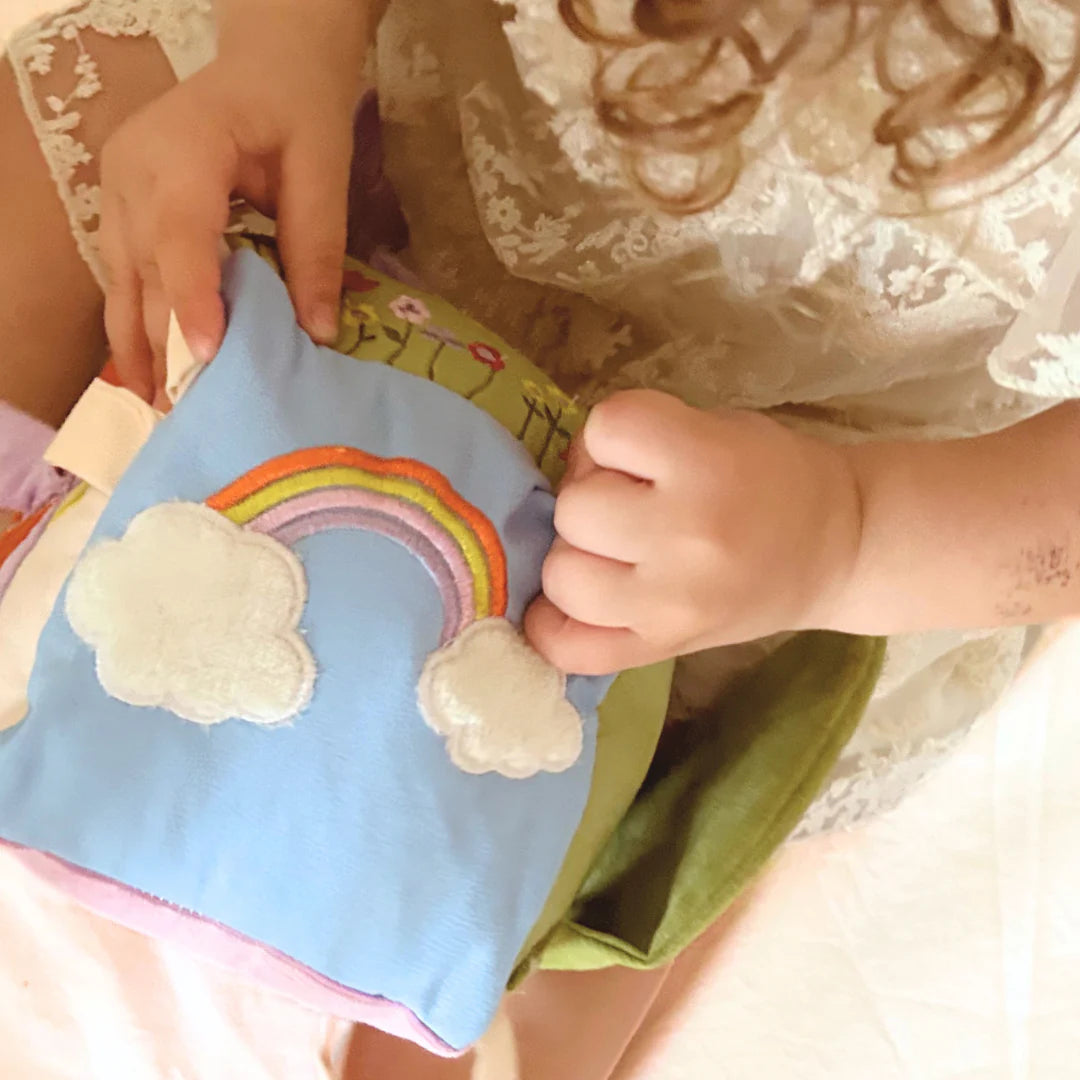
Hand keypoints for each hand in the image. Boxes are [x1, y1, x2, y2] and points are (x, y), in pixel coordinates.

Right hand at [98, 0, 370, 404]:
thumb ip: (317, 249)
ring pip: (122, 279)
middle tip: (189, 414)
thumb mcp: (322, 170)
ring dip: (140, 346)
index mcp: (184, 146)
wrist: (266, 66)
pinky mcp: (120, 208)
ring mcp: (117, 188)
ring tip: (163, 411)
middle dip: (165, 343)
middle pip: (144, 268)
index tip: (207, 358)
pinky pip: (123, 274)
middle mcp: (133, 170)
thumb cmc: (298, 109)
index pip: (180, 234)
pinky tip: (151, 374)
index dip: (192, 298)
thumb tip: (319, 335)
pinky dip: (137, 324)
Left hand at [524, 391, 862, 674]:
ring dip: (576, 558)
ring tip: (613, 553)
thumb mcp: (717, 429)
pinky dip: (553, 628)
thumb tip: (568, 469)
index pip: (606, 427)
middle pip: (574, 508)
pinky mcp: (663, 648)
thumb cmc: (772, 476)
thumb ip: (644, 437)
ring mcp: (672, 603)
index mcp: (708, 463)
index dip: (612, 436)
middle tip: (628, 505)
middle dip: (592, 498)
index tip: (641, 454)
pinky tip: (575, 606)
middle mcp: (687, 536)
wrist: (838, 550)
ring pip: (563, 576)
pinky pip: (571, 650)